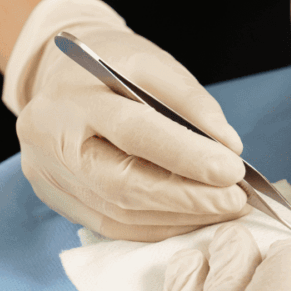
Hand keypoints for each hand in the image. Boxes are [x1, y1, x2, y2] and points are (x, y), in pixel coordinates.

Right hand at [15, 0, 249, 241]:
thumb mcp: (154, 64)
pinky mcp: (63, 201)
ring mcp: (54, 177)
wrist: (62, 80)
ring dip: (182, 216)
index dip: (188, 156)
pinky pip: (116, 226)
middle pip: (125, 184)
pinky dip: (162, 226)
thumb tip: (229, 147)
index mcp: (75, 98)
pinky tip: (196, 217)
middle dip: (189, 198)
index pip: (135, 132)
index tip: (233, 170)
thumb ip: (192, 102)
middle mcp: (55, 142)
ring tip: (225, 208)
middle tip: (236, 200)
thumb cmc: (114, 67)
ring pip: (123, 213)